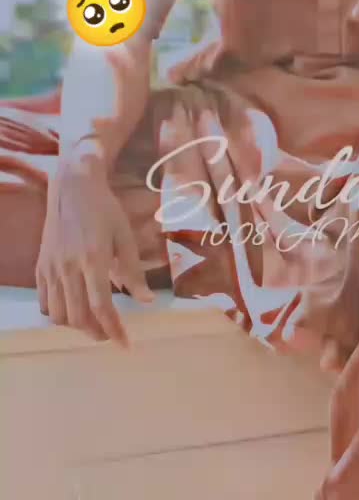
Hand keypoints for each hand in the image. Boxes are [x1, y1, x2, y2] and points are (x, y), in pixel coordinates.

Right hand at [36, 155, 154, 346]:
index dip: (113, 329)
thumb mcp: (125, 236)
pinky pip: (45, 302)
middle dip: (97, 332)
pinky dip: (58, 313)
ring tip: (93, 322)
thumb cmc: (105, 209)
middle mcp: (68, 266)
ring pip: (58, 314)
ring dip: (76, 325)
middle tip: (111, 333)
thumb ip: (134, 271)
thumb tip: (145, 301)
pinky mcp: (41, 266)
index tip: (125, 344)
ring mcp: (51, 267)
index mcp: (93, 258)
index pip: (101, 306)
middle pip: (78, 316)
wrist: (73, 186)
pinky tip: (73, 309)